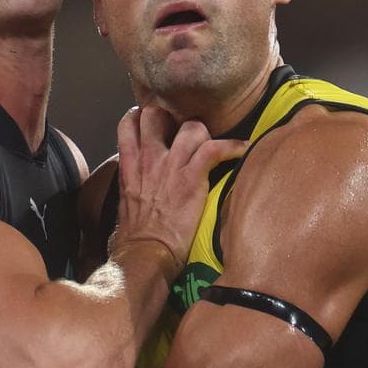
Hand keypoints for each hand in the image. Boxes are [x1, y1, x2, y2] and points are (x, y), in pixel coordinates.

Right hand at [111, 106, 247, 270]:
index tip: (159, 124)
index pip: (129, 123)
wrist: (144, 254)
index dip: (145, 116)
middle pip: (157, 114)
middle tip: (185, 130)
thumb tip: (140, 187)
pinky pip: (215, 149)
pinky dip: (233, 146)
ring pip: (191, 126)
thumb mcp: (124, 203)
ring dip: (204, 133)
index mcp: (130, 166)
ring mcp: (169, 166)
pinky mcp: (190, 178)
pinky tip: (243, 148)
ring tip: (212, 144)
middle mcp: (148, 159)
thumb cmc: (134, 238)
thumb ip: (132, 185)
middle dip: (173, 116)